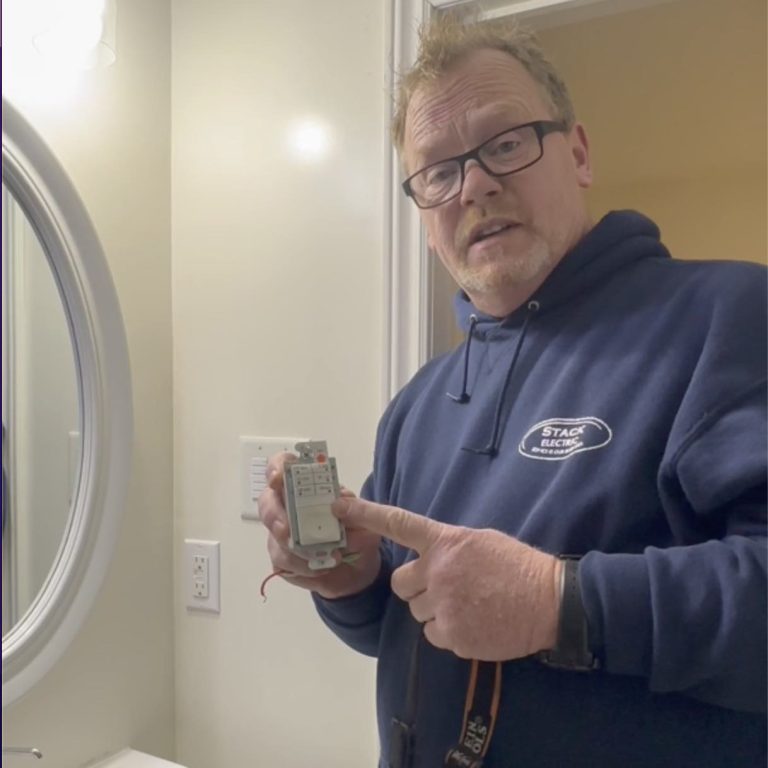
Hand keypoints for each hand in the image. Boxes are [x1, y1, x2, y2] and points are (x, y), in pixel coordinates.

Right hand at [258, 452, 381, 599]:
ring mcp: (282, 534)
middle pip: (267, 502)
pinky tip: (319, 568)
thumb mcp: (367, 520)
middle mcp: (290, 507)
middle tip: (287, 532)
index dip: (276, 468)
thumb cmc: (359, 535)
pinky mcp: (282, 560)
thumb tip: (338, 506)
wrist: (359, 570)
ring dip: (294, 550)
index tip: (277, 478)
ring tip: (323, 559)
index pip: (284, 466)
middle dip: (274, 515)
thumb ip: (355, 510)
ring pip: (273, 537)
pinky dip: (301, 568)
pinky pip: (282, 563)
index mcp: (309, 488)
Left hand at [333, 497, 561, 660]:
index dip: (366, 514)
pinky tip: (475, 623)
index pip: (399, 524)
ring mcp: (444, 605)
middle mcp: (438, 572)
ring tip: (468, 606)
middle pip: (400, 584)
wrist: (552, 601)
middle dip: (416, 588)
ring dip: (434, 611)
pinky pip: (434, 635)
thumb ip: (449, 548)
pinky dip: (449, 632)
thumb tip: (430, 558)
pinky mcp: (453, 635)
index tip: (338, 507)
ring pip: (417, 612)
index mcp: (446, 542)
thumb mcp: (481, 541)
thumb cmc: (518, 566)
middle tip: (444, 588)